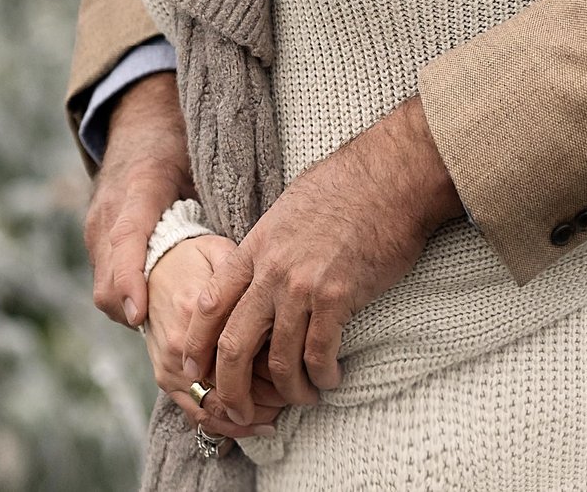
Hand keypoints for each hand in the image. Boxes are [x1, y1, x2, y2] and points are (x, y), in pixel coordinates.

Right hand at [84, 72, 192, 328]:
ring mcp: (97, 232)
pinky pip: (107, 286)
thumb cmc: (177, 142)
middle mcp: (109, 216)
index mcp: (138, 190)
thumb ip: (217, 200)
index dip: (129, 279)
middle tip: (179, 347)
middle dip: (135, 315)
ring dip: (134, 317)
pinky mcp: (98, 244)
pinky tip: (164, 320)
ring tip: (179, 343)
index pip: (126, 237)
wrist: (140, 122)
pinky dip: (130, 305)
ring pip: (105, 290)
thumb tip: (247, 252)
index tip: (139, 313)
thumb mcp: (200, 161)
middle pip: (108, 280)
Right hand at [146, 234, 282, 440]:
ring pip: (215, 408)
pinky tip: (252, 424)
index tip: (306, 369)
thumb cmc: (195, 259)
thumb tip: (286, 292)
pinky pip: (196, 413)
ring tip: (279, 415)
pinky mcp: (163, 378)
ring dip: (249, 418)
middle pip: (234, 386)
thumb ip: (248, 275)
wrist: (152, 266)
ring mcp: (170, 365)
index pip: (247, 354)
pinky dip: (225, 426)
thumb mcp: (222, 254)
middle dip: (271, 398)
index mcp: (200, 311)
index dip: (280, 367)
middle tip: (300, 395)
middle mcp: (183, 344)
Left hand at [201, 96, 463, 419]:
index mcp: (255, 247)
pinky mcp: (337, 297)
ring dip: (288, 389)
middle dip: (230, 388)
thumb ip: (270, 247)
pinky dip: (322, 374)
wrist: (391, 175)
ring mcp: (302, 286)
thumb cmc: (347, 186)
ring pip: (279, 359)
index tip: (194, 370)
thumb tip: (261, 272)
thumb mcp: (289, 209)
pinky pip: (319, 353)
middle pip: (233, 345)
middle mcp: (271, 271)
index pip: (209, 304)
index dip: (197, 343)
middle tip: (237, 411)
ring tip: (301, 397)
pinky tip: (329, 378)